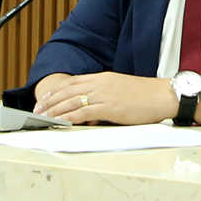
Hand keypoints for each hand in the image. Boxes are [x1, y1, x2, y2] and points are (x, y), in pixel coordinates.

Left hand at [33, 71, 184, 125]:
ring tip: (44, 117)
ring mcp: (105, 95)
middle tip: (38, 109)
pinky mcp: (110, 108)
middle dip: (50, 101)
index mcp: (103, 78)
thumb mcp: (121, 89)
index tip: (45, 97)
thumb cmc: (146, 95)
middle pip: (68, 91)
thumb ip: (105, 94)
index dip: (56, 90)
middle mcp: (101, 84)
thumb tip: (93, 106)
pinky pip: (84, 112)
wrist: (163, 95)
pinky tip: (61, 122)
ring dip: (55, 110)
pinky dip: (70, 117)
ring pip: (72, 101)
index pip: (73, 82)